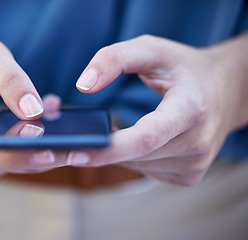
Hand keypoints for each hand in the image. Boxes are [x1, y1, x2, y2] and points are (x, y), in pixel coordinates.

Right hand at [0, 35, 67, 179]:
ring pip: (16, 166)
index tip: (50, 149)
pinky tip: (45, 126)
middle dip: (47, 153)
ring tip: (62, 122)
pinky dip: (36, 147)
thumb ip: (10, 80)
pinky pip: (15, 162)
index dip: (16, 154)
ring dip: (45, 148)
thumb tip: (36, 111)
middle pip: (7, 163)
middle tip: (82, 140)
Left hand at [70, 34, 247, 185]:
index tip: (76, 154)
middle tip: (77, 138)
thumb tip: (83, 86)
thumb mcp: (150, 50)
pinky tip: (137, 140)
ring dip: (118, 152)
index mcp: (190, 109)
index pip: (146, 137)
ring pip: (137, 165)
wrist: (224, 90)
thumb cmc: (183, 68)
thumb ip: (114, 59)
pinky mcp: (190, 175)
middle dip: (103, 149)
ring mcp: (196, 163)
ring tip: (115, 129)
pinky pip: (146, 170)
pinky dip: (131, 158)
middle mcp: (197, 142)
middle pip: (136, 154)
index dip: (109, 149)